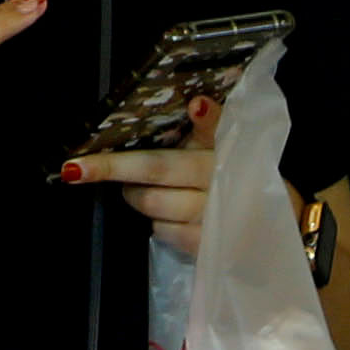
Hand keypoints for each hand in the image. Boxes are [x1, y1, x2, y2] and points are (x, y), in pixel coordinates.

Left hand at [74, 91, 219, 253]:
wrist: (272, 229)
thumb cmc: (235, 178)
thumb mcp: (225, 149)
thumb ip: (209, 126)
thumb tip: (197, 103)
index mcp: (228, 150)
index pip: (217, 129)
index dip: (207, 117)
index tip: (197, 106)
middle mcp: (225, 180)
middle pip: (158, 168)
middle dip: (111, 167)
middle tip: (77, 169)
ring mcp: (219, 217)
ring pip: (152, 202)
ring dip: (138, 196)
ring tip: (145, 190)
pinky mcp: (211, 246)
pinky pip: (163, 231)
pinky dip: (158, 223)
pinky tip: (173, 216)